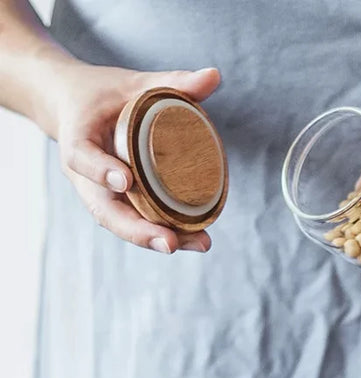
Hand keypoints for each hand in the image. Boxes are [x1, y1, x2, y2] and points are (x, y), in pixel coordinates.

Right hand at [43, 63, 220, 252]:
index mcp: (77, 137)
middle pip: (105, 210)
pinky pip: (135, 222)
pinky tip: (195, 240)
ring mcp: (99, 193)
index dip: (101, 171)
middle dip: (138, 230)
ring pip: (122, 224)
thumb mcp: (133, 82)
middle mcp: (84, 175)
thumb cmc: (103, 94)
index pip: (81, 158)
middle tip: (170, 242)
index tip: (127, 180)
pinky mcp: (115, 203)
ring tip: (198, 243)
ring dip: (156, 239)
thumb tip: (214, 75)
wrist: (70, 106)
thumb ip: (172, 81)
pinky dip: (162, 233)